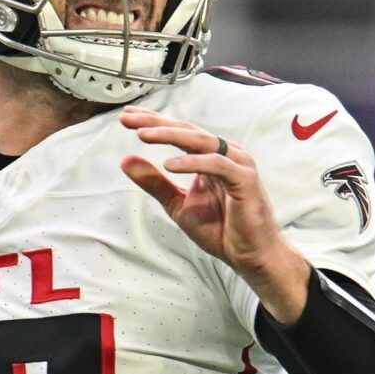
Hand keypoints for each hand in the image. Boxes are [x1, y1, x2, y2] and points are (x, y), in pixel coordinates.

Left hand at [118, 107, 310, 319]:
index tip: (126, 118)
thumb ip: (155, 182)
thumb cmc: (220, 229)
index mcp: (210, 156)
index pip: (179, 133)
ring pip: (201, 141)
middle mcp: (225, 154)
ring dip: (170, 135)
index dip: (153, 123)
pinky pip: (217, 164)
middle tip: (129, 119)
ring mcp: (237, 164)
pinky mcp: (245, 180)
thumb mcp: (178, 204)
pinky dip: (192, 163)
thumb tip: (126, 160)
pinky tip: (168, 165)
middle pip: (187, 131)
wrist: (248, 255)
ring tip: (143, 135)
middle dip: (157, 123)